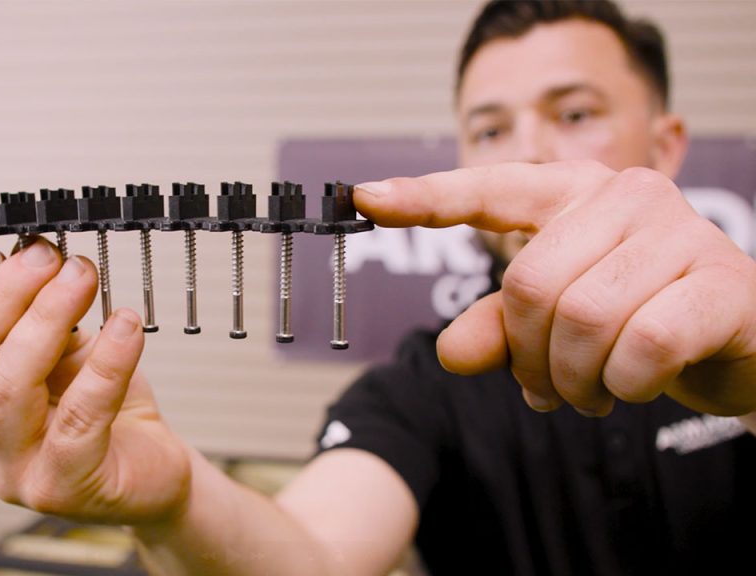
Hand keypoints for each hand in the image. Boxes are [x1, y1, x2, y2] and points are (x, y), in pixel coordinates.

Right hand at [0, 238, 190, 522]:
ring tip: (83, 278)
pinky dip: (106, 363)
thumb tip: (36, 259)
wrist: (152, 471)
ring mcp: (9, 473)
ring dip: (48, 317)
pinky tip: (126, 326)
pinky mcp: (61, 488)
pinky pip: (79, 417)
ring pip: (9, 386)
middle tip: (48, 258)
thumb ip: (35, 318)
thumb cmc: (103, 410)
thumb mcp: (59, 353)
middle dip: (2, 295)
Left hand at [355, 161, 755, 416]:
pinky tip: (632, 388)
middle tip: (543, 389)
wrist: (744, 341)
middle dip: (526, 356)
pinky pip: (642, 345)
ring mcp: (680, 232)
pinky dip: (625, 384)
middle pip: (528, 283)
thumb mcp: (560, 324)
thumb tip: (450, 353)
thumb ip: (502, 329)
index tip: (364, 196)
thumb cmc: (640, 318)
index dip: (425, 196)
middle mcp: (627, 196)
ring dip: (573, 378)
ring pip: (582, 317)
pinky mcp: (723, 282)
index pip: (490, 188)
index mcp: (576, 193)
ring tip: (588, 393)